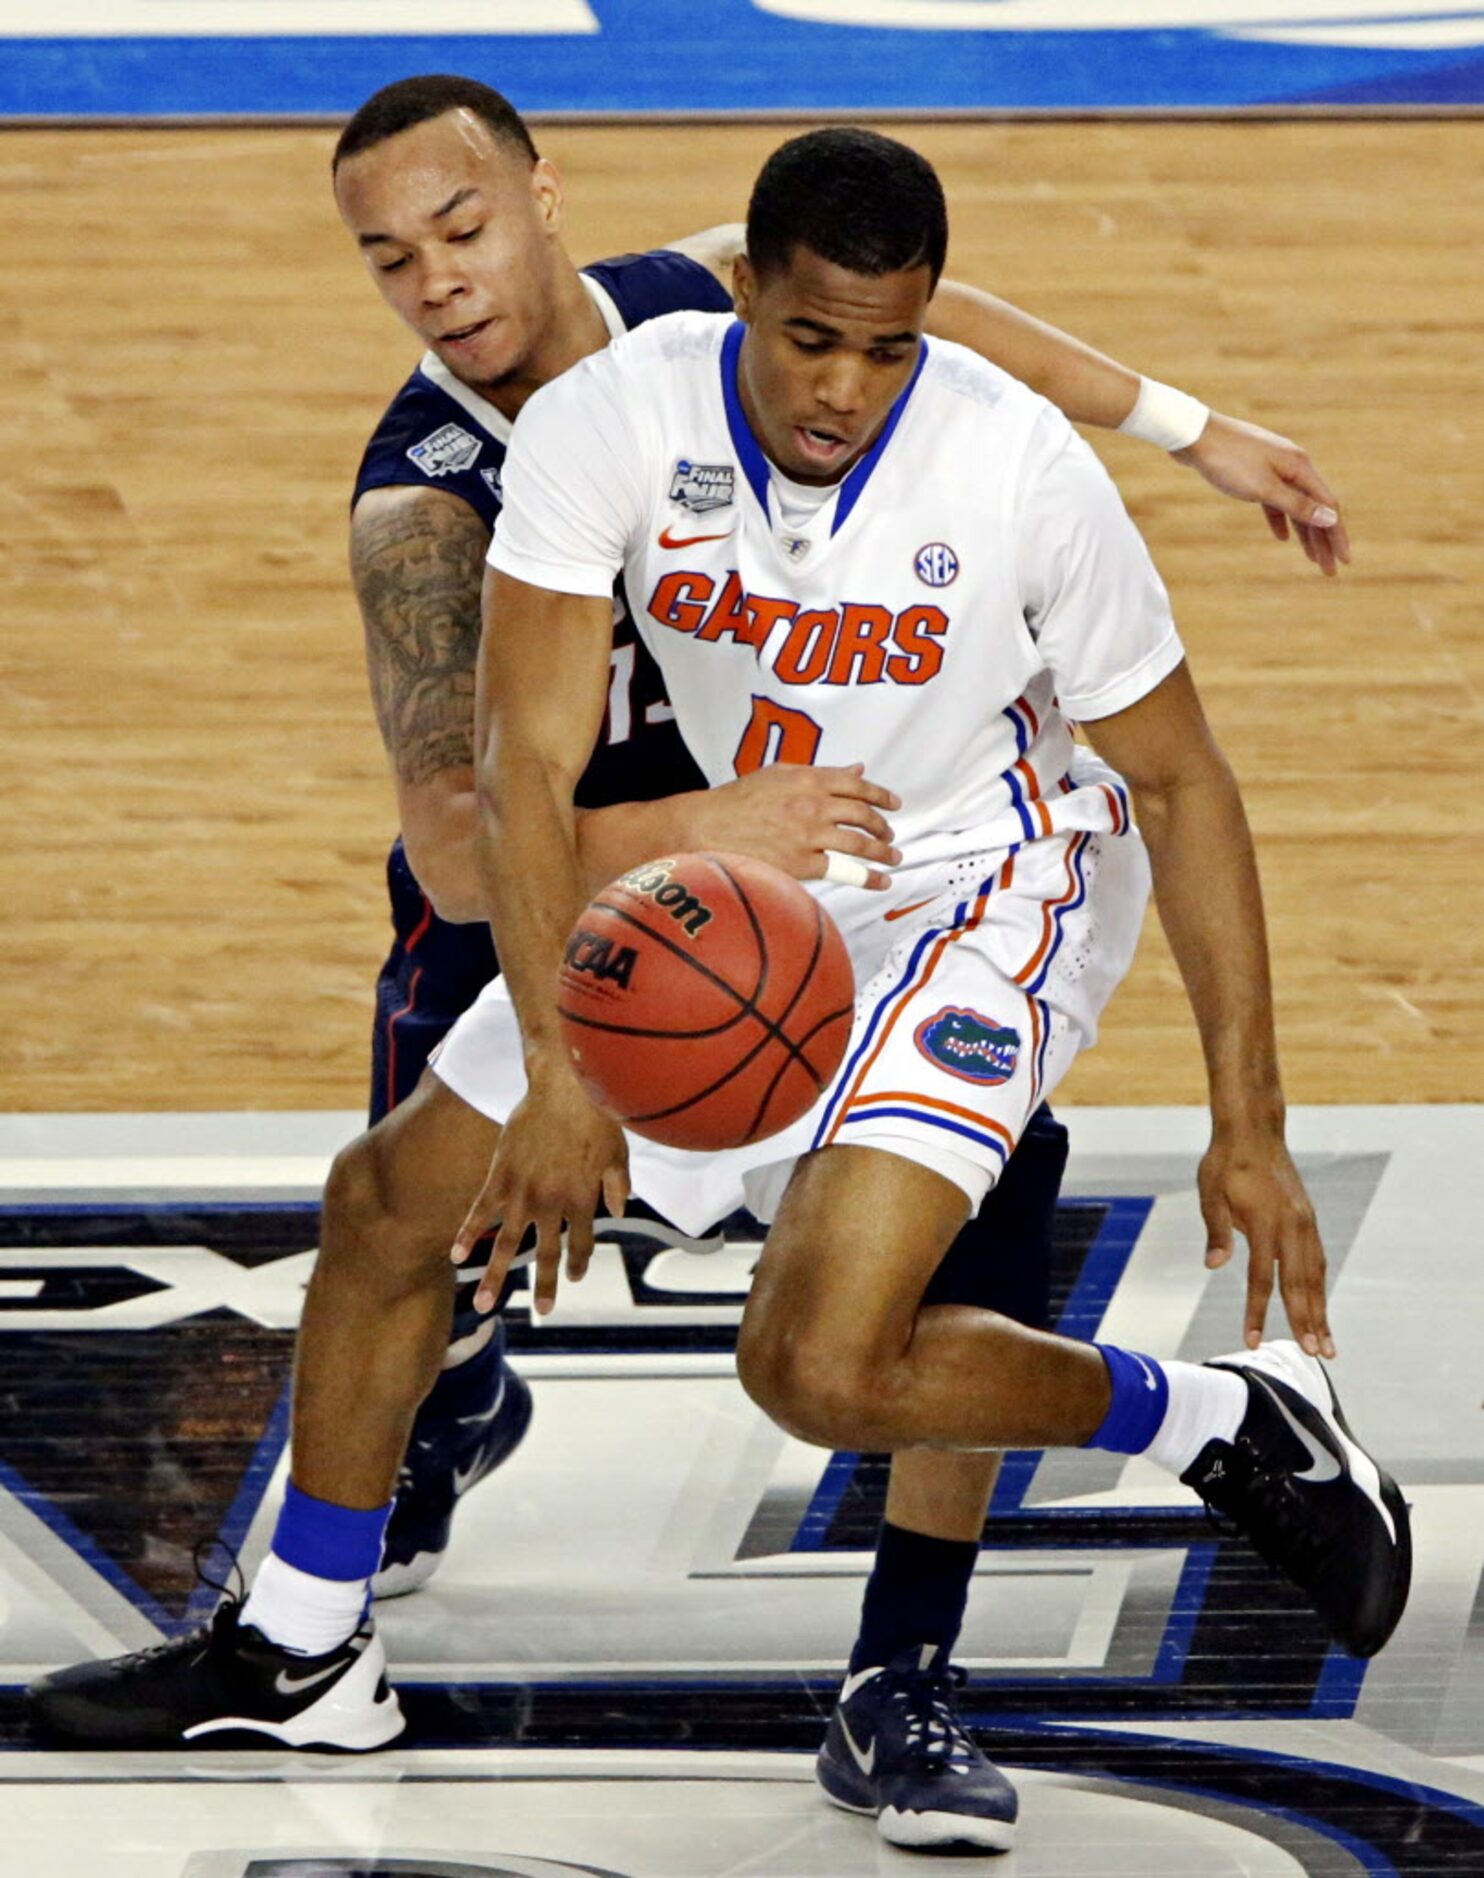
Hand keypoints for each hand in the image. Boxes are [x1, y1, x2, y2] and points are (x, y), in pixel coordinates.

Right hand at [451, 1069, 628, 1317]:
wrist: (565, 1089)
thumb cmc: (597, 1116)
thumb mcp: (619, 1153)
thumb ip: (617, 1185)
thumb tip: (618, 1211)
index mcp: (583, 1200)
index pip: (582, 1244)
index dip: (578, 1263)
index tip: (573, 1277)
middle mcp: (552, 1205)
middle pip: (547, 1254)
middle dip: (546, 1285)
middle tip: (544, 1310)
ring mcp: (523, 1194)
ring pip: (507, 1245)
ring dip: (495, 1276)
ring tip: (484, 1304)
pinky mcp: (500, 1177)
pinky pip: (480, 1213)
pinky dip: (468, 1235)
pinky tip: (456, 1257)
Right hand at [683, 762, 900, 888]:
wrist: (706, 828)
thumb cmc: (738, 801)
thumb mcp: (779, 774)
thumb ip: (820, 772)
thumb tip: (857, 768)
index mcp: (807, 778)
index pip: (856, 784)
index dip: (880, 794)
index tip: (893, 803)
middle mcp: (812, 805)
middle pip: (863, 814)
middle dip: (883, 825)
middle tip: (890, 834)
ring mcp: (808, 836)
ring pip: (859, 843)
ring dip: (883, 851)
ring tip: (893, 856)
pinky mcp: (801, 864)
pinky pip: (843, 871)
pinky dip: (868, 878)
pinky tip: (881, 881)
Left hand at [1174, 412, 1350, 576]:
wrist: (1194, 436)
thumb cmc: (1229, 461)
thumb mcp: (1264, 488)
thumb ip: (1297, 505)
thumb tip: (1330, 518)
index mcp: (1301, 467)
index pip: (1327, 507)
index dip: (1337, 536)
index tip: (1344, 561)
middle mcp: (1293, 465)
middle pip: (1314, 508)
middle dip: (1323, 541)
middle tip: (1328, 571)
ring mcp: (1274, 467)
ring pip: (1295, 505)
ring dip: (1304, 533)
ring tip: (1311, 559)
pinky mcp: (1256, 470)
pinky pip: (1275, 499)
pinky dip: (1280, 519)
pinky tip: (1281, 537)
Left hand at [1199, 1129, 1333, 1358]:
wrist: (1253, 1130)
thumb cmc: (1225, 1163)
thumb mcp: (1210, 1193)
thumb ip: (1217, 1230)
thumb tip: (1214, 1266)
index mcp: (1265, 1222)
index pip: (1261, 1278)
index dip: (1256, 1312)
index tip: (1251, 1339)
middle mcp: (1292, 1225)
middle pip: (1300, 1283)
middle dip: (1307, 1321)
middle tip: (1316, 1355)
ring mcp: (1305, 1222)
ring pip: (1316, 1274)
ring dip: (1321, 1309)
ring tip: (1326, 1343)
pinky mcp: (1308, 1218)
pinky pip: (1317, 1258)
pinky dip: (1320, 1285)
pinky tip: (1320, 1305)